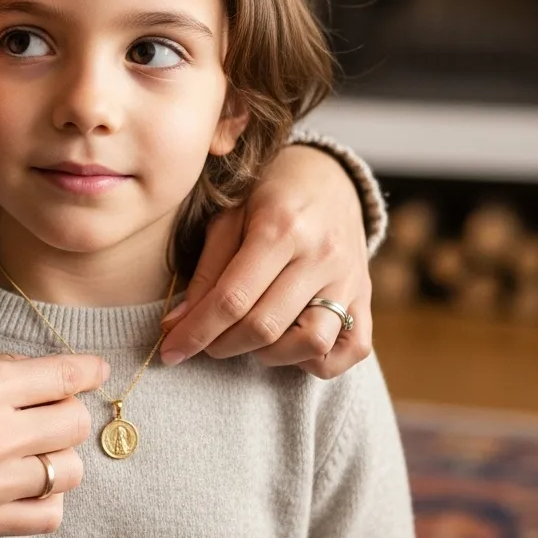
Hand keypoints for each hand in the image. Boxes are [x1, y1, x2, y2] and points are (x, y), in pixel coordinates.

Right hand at [0, 351, 108, 536]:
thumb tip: (41, 370)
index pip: (64, 375)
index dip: (87, 369)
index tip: (94, 369)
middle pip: (75, 423)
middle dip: (67, 409)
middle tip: (46, 406)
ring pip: (69, 470)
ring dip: (58, 454)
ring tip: (32, 445)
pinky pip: (47, 514)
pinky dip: (46, 497)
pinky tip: (24, 480)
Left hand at [159, 145, 372, 377]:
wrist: (328, 178)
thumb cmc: (268, 197)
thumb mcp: (229, 218)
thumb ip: (206, 271)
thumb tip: (177, 324)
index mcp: (280, 227)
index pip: (232, 297)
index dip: (196, 332)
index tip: (171, 351)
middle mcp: (321, 255)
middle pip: (265, 325)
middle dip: (222, 346)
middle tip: (202, 343)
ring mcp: (349, 278)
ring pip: (310, 344)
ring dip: (268, 354)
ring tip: (247, 337)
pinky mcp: (367, 296)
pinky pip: (352, 351)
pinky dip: (316, 359)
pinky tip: (289, 342)